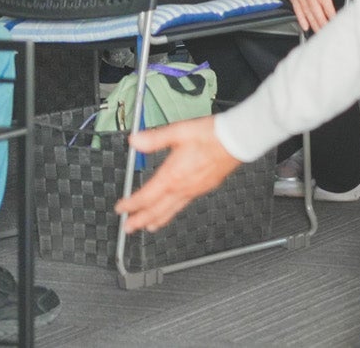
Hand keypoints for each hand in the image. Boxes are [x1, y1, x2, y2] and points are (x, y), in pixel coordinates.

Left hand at [117, 117, 239, 232]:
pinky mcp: (205, 188)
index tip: (121, 208)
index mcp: (172, 175)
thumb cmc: (213, 135)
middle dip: (140, 220)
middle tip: (128, 228)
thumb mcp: (179, 131)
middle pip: (157, 210)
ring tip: (148, 227)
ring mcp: (195, 190)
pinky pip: (184, 205)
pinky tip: (174, 209)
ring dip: (156, 220)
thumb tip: (135, 141)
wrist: (238, 139)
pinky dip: (173, 212)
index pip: (146, 197)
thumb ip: (155, 138)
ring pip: (171, 211)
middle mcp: (182, 187)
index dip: (131, 205)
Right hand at [288, 0, 346, 32]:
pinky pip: (297, 9)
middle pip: (315, 8)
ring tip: (319, 30)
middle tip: (327, 29)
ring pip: (306, 11)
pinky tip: (305, 26)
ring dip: (313, 22)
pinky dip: (301, 19)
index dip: (329, 10)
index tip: (334, 18)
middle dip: (321, 21)